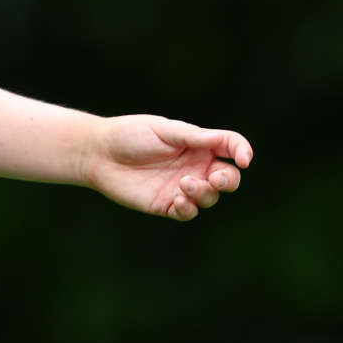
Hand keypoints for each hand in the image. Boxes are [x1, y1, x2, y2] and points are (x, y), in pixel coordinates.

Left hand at [82, 115, 252, 220]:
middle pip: (228, 178)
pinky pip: (188, 212)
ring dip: (204, 193)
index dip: (242, 152)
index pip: (230, 147)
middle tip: (214, 178)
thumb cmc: (129, 134)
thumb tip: (226, 142)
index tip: (244, 159)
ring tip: (183, 184)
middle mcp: (194, 165)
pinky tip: (177, 200)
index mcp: (197, 143)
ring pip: (210, 197)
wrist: (98, 153)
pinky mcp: (166, 204)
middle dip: (228, 180)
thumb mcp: (164, 130)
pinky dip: (188, 209)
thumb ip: (195, 137)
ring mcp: (181, 186)